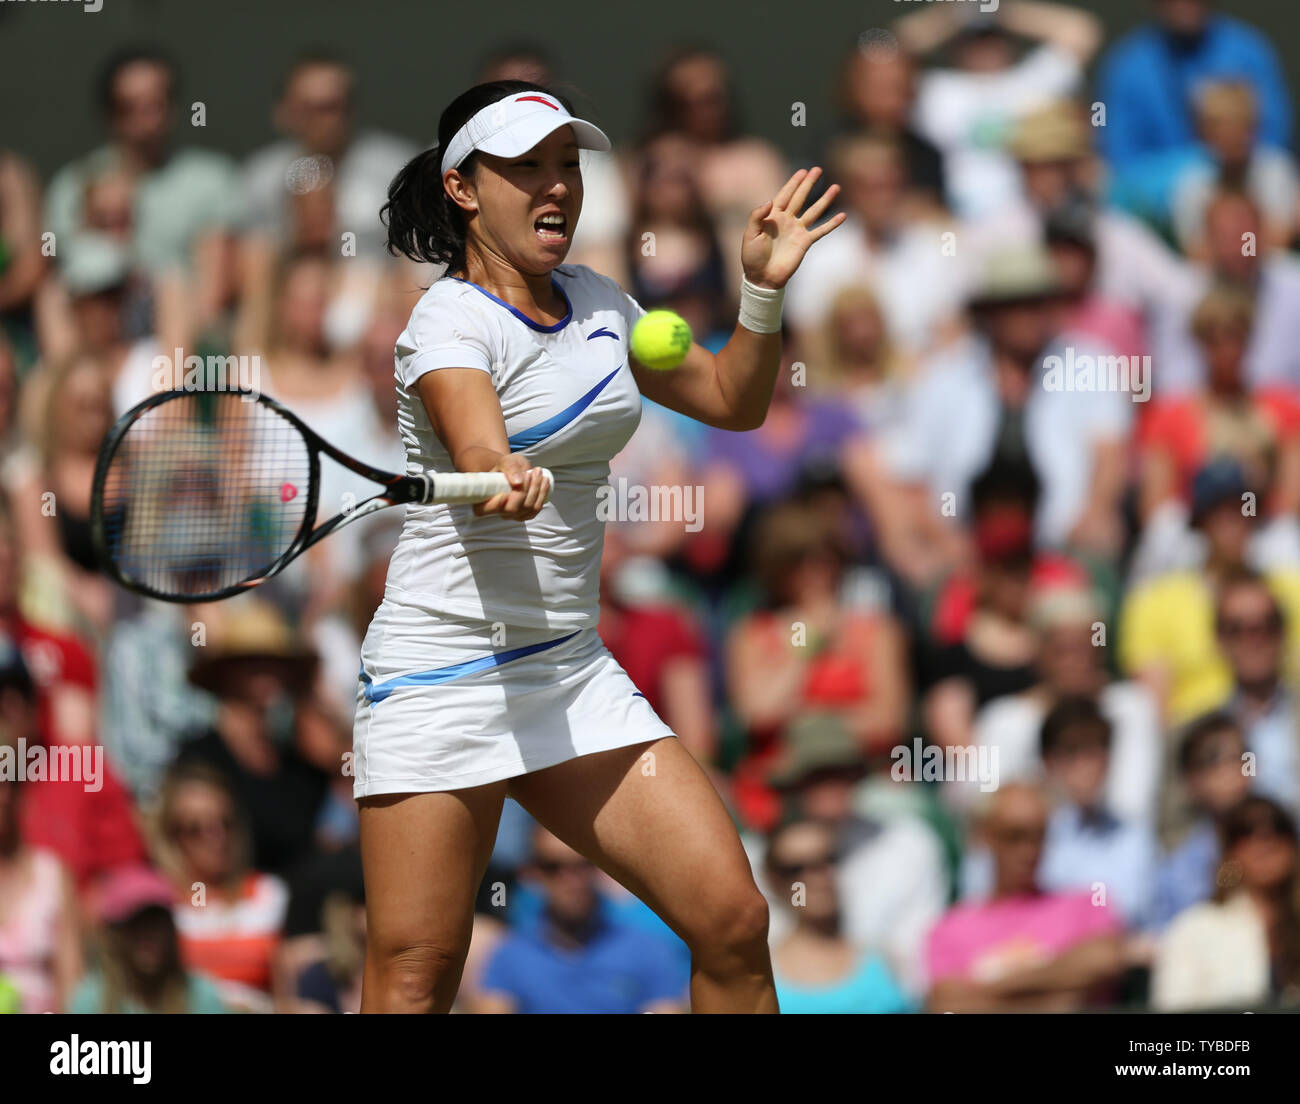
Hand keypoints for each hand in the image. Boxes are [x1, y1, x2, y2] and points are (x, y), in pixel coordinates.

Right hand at [475, 453, 547, 520]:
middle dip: (524, 490)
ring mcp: (512, 515)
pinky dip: (542, 495)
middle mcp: (497, 512)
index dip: (494, 505)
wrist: (514, 470)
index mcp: (484, 500)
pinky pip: (536, 509)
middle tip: (530, 472)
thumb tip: (518, 482)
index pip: (483, 510)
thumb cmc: (506, 466)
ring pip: (527, 508)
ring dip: (536, 489)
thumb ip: (509, 468)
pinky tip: (544, 482)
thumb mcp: (506, 461)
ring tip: (538, 472)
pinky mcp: (525, 514)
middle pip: (512, 509)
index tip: (504, 494)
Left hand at [740, 167, 846, 289]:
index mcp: (772, 216)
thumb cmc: (752, 257)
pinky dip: (831, 224)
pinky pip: (821, 231)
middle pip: (800, 198)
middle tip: (818, 169)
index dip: (793, 183)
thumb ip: (757, 216)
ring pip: (814, 211)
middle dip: (809, 183)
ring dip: (824, 200)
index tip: (802, 171)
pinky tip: (842, 215)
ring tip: (835, 187)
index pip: (784, 195)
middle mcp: (786, 221)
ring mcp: (797, 231)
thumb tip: (770, 201)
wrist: (763, 277)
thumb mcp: (749, 235)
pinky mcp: (805, 243)